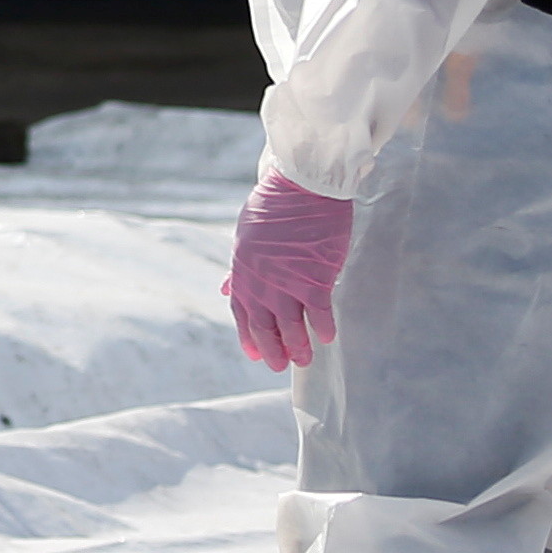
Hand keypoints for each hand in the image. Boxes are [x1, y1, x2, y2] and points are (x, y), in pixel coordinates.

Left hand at [224, 167, 352, 368]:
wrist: (302, 186)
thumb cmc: (275, 205)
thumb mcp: (245, 235)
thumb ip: (238, 267)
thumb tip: (224, 288)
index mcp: (243, 271)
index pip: (241, 313)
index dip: (247, 336)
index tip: (253, 354)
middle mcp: (261, 282)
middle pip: (264, 326)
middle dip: (271, 350)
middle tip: (278, 366)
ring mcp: (287, 283)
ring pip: (291, 327)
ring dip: (297, 348)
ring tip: (303, 362)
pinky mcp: (315, 279)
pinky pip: (319, 314)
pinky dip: (323, 329)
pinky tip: (327, 338)